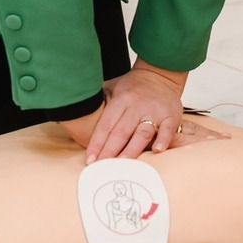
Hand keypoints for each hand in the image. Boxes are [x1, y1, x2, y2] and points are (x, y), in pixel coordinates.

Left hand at [73, 57, 225, 162]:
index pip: (105, 125)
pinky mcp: (171, 115)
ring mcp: (155, 111)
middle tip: (102, 167)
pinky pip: (167, 129)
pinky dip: (163, 139)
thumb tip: (72, 113)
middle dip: (110, 151)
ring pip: (142, 133)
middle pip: (121, 132)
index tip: (90, 159)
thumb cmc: (133, 87)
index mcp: (121, 99)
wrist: (160, 75)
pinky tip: (157, 150)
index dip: (96, 143)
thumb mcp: (111, 88)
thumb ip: (97, 102)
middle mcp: (137, 106)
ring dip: (132, 150)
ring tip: (123, 164)